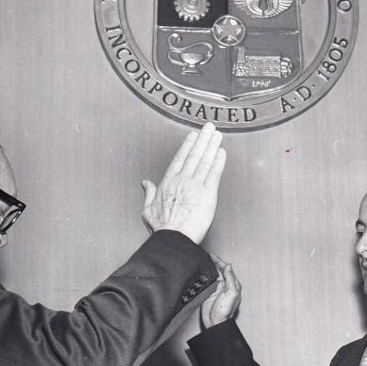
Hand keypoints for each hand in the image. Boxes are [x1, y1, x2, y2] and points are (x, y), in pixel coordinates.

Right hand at [142, 122, 225, 244]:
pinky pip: (214, 174)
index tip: (193, 136)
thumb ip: (148, 193)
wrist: (173, 237)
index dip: (188, 145)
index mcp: (168, 182)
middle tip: (209, 128)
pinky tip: (222, 152)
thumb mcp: (148, 209)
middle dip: (202, 139)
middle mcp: (182, 180)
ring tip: (217, 135)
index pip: (180, 159)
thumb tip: (144, 183)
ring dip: (212, 146)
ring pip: (204, 161)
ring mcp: (196, 186)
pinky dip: (218, 162)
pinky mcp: (208, 194)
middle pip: (194, 155)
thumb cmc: (162, 227)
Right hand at [201, 254, 241, 328]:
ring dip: (208, 267)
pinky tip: (200, 271)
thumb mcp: (231, 294)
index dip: (218, 260)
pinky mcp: (209, 293)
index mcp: (232, 284)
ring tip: (202, 260)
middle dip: (213, 262)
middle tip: (205, 255)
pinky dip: (203, 275)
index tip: (211, 255)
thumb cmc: (225, 311)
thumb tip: (229, 266)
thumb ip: (231, 279)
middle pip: (219, 270)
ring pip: (212, 274)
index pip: (226, 268)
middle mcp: (225, 285)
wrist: (215, 323)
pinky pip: (206, 281)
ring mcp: (216, 289)